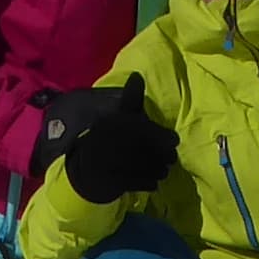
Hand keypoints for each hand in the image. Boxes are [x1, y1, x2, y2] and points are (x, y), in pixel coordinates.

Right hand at [49, 74, 180, 203]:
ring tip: (163, 170)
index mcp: (111, 123)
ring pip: (144, 167)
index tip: (173, 141)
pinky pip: (137, 183)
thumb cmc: (108, 139)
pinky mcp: (110, 182)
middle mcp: (108, 141)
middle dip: (163, 155)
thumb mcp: (118, 116)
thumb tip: (137, 75)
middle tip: (171, 158)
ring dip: (158, 170)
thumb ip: (131, 99)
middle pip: (146, 149)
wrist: (84, 170)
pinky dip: (149, 183)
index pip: (143, 129)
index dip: (162, 136)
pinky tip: (154, 182)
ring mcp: (107, 163)